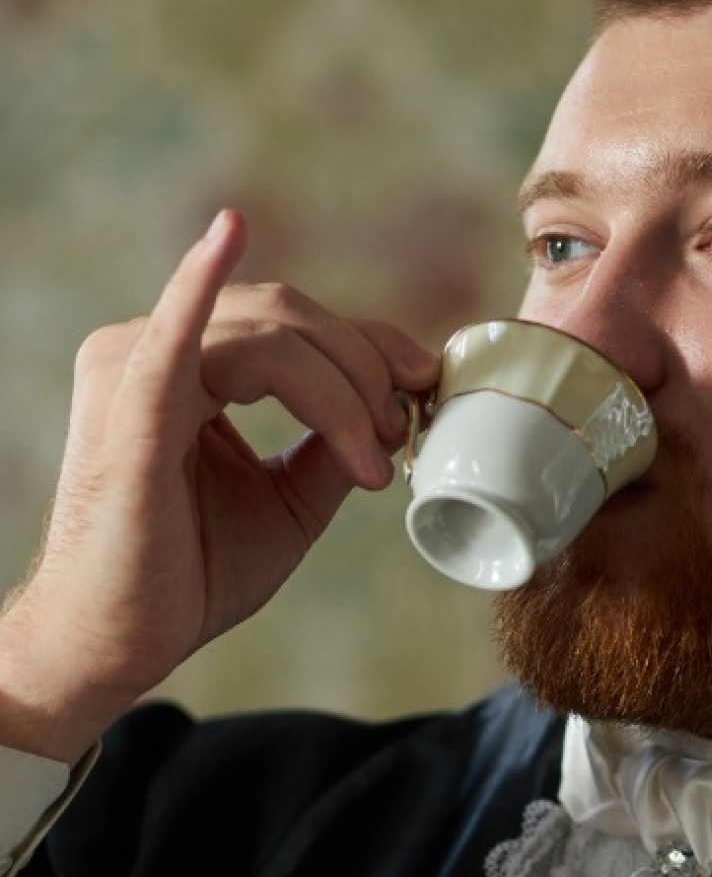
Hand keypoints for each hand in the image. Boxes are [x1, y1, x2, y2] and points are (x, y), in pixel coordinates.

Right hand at [0, 210, 437, 759]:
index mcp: (191, 368)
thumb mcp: (288, 500)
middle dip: (367, 369)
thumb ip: (331, 447)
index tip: (424, 389)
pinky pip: (174, 339)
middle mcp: (156, 351)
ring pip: (271, 335)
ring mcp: (134, 371)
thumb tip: (392, 416)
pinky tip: (227, 234)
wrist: (121, 642)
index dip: (371, 346)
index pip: (296, 324)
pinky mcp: (129, 411)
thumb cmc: (191, 571)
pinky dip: (200, 284)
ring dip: (345, 388)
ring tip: (375, 452)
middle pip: (291, 317)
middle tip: (403, 432)